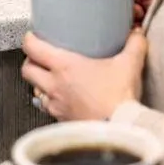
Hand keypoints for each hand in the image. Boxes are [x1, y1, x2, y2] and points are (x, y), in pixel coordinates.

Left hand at [21, 29, 146, 121]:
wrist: (122, 131)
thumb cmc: (119, 100)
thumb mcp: (129, 65)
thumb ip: (133, 45)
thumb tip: (136, 33)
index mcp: (64, 66)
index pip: (33, 48)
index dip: (29, 39)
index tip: (33, 35)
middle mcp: (55, 86)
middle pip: (27, 70)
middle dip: (30, 62)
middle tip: (39, 57)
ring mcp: (57, 105)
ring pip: (35, 90)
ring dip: (39, 83)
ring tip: (49, 78)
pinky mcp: (62, 121)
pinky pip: (48, 109)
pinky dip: (50, 102)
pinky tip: (62, 100)